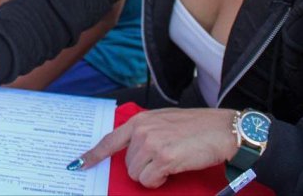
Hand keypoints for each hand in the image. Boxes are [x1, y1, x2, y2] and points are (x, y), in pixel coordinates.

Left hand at [74, 108, 238, 187]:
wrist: (223, 130)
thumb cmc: (198, 128)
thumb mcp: (165, 122)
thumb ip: (145, 133)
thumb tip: (133, 152)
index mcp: (140, 120)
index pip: (110, 140)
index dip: (93, 154)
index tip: (79, 164)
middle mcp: (142, 130)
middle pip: (127, 164)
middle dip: (143, 168)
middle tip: (164, 160)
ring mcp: (152, 143)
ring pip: (136, 174)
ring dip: (151, 175)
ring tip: (171, 163)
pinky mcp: (164, 158)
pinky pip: (149, 180)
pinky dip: (159, 181)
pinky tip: (174, 169)